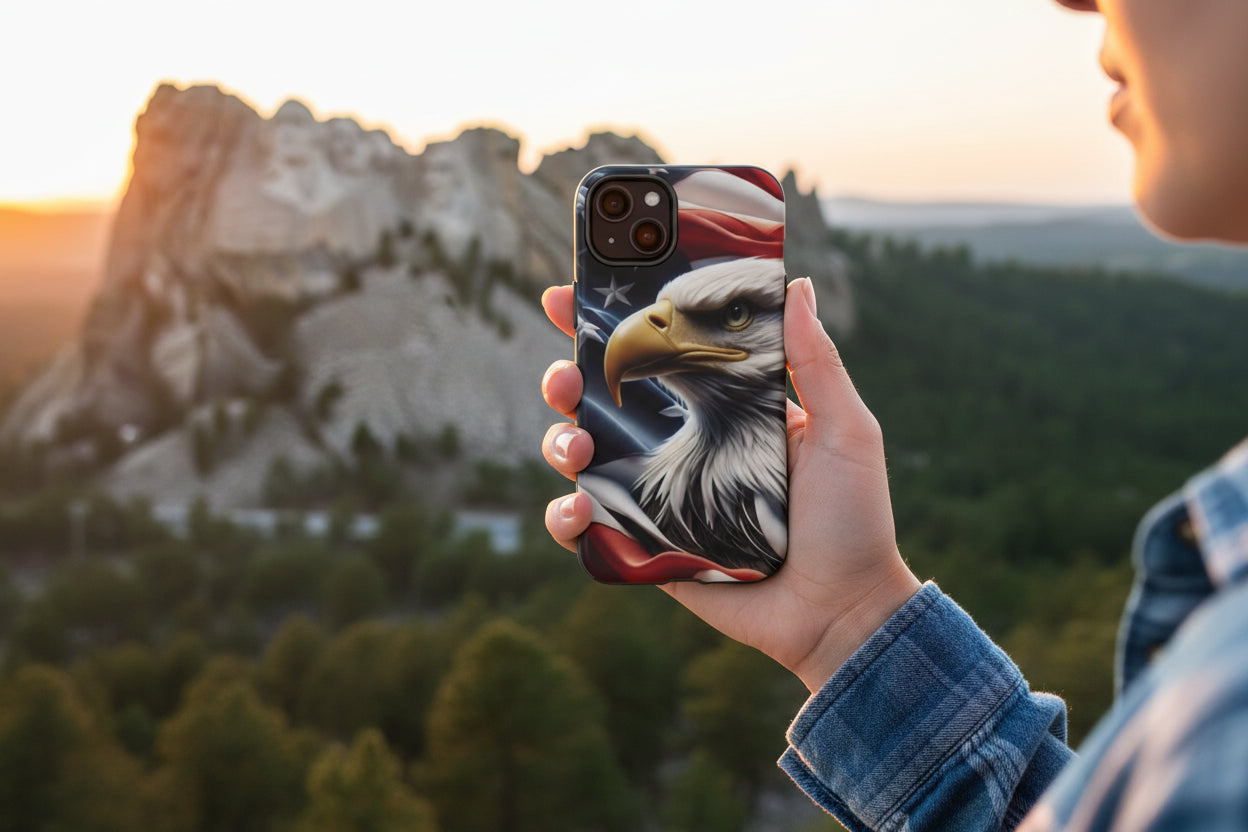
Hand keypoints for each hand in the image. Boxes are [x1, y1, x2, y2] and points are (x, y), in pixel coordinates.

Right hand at [540, 277, 920, 691]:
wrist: (843, 614)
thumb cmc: (853, 520)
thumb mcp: (844, 431)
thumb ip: (818, 361)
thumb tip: (800, 284)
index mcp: (724, 409)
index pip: (659, 353)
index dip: (609, 326)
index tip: (566, 298)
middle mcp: (683, 447)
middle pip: (602, 401)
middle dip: (565, 379)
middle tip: (564, 376)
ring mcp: (659, 499)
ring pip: (581, 458)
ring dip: (559, 442)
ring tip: (575, 447)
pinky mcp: (648, 550)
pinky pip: (588, 529)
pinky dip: (566, 517)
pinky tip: (578, 510)